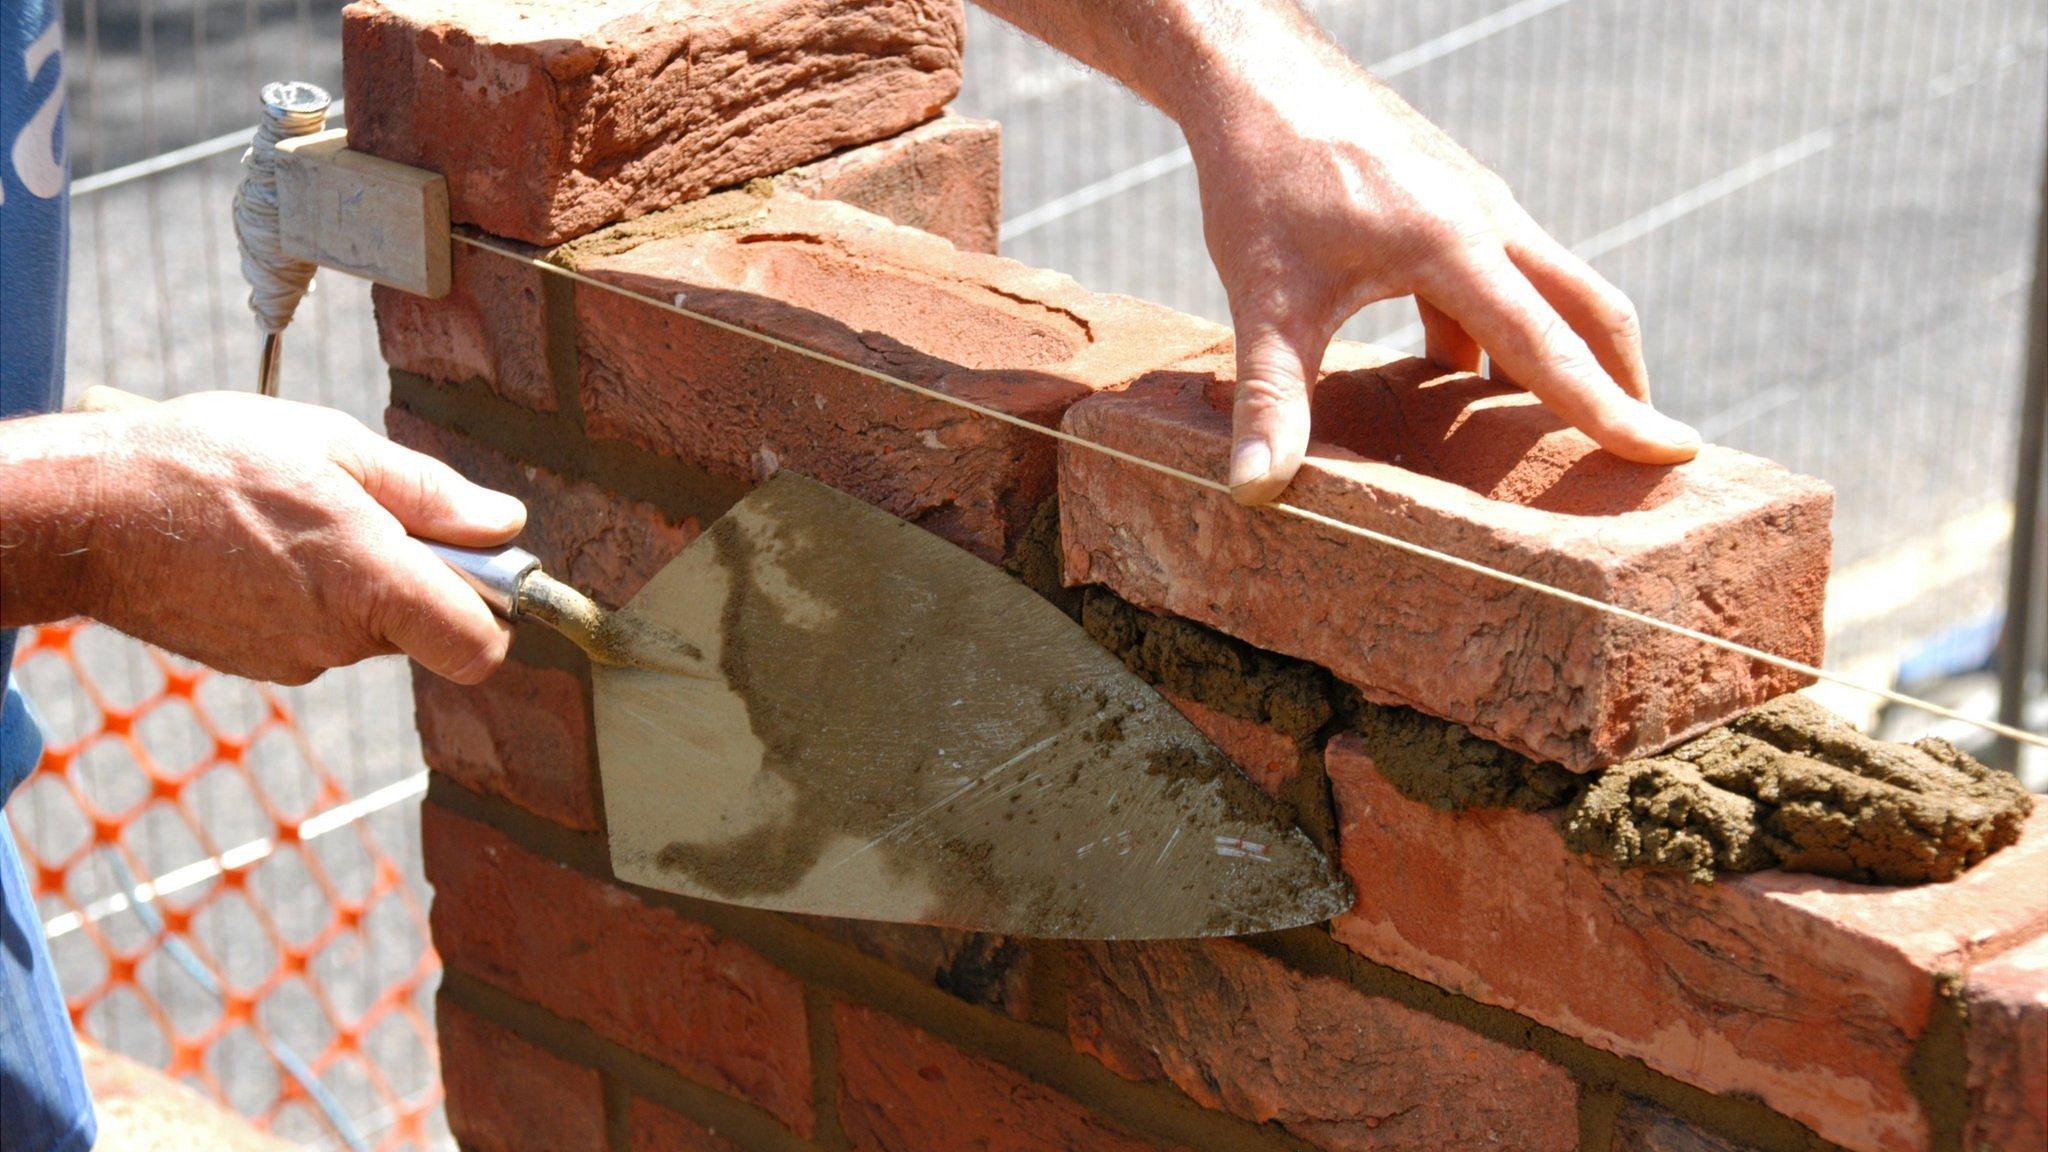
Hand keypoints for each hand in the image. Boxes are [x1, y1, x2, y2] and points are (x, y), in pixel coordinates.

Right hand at [62, 392, 524, 683]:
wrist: (88, 511)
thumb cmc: (205, 463)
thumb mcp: (334, 445)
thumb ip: (429, 492)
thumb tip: (503, 523)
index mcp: (370, 584)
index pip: (478, 648)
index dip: (495, 612)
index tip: (482, 566)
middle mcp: (337, 640)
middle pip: (423, 625)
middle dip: (416, 574)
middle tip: (365, 508)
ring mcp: (294, 661)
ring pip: (368, 626)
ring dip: (357, 580)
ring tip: (298, 518)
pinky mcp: (258, 665)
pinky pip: (318, 632)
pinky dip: (309, 595)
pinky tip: (264, 546)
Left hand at [1183, 59, 1700, 502]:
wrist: (1256, 75)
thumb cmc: (1260, 179)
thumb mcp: (1264, 301)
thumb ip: (1271, 401)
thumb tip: (1256, 490)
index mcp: (1456, 244)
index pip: (1551, 347)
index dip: (1612, 409)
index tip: (1675, 451)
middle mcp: (1486, 218)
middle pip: (1588, 308)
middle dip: (1621, 381)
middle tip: (1646, 453)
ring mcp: (1474, 204)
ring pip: (1546, 290)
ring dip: (1561, 357)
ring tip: (1559, 435)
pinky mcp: (1449, 202)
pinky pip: (1499, 277)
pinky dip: (1501, 333)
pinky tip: (1464, 382)